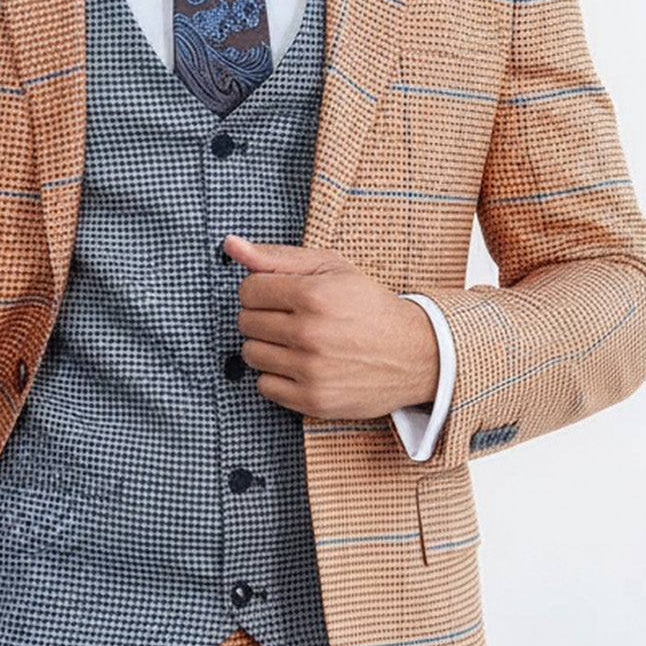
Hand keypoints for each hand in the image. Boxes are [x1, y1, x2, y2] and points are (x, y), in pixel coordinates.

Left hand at [226, 235, 438, 420]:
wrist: (414, 353)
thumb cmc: (368, 306)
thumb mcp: (330, 269)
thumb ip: (276, 257)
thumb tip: (231, 245)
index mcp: (313, 295)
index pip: (248, 290)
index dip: (261, 290)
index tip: (280, 295)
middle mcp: (310, 334)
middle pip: (246, 322)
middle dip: (263, 317)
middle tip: (291, 318)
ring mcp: (311, 370)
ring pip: (250, 355)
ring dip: (267, 347)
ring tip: (296, 342)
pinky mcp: (313, 400)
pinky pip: (264, 386)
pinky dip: (276, 376)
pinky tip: (300, 365)